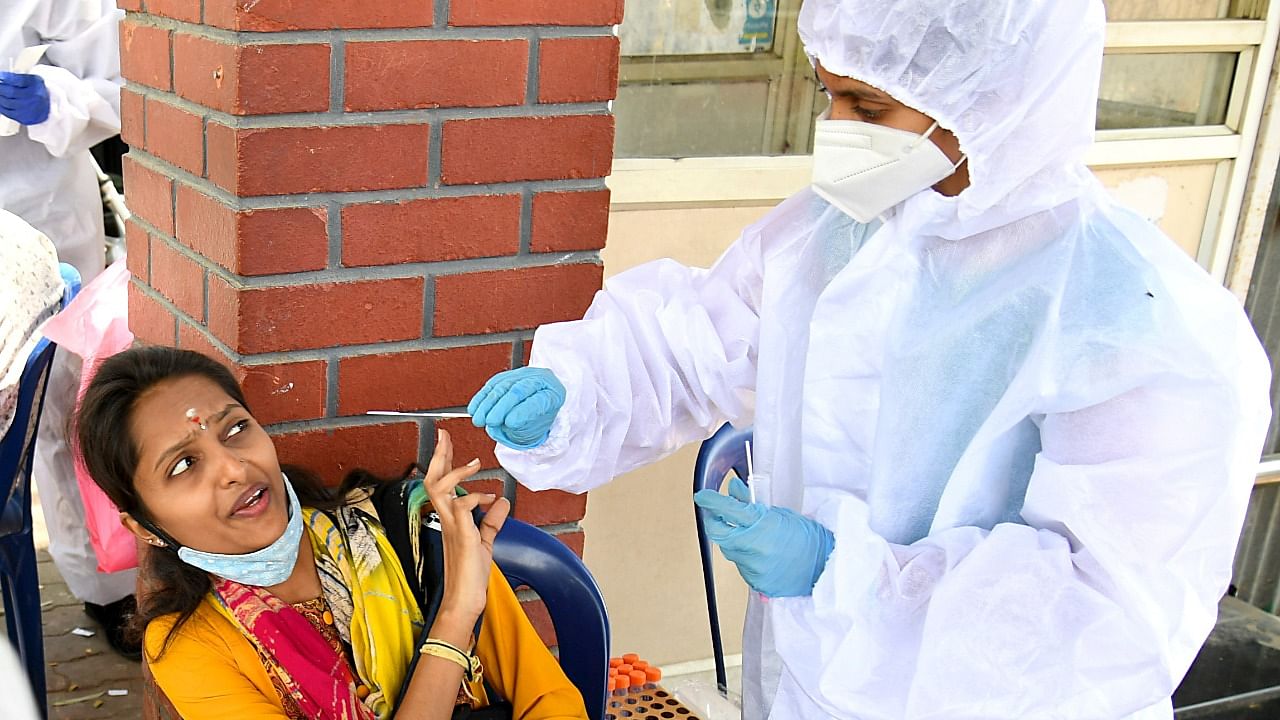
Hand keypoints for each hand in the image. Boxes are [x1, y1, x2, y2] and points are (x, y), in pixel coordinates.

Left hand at [0, 72, 49, 125]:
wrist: (49, 107)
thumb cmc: (38, 92)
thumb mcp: (32, 80)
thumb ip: (17, 78)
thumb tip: (2, 77)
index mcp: (37, 86)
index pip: (18, 80)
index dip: (6, 78)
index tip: (1, 76)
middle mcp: (35, 98)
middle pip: (11, 92)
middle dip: (1, 87)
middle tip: (0, 85)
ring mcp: (30, 109)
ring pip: (7, 102)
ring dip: (0, 97)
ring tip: (1, 93)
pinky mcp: (24, 118)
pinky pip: (7, 112)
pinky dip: (1, 106)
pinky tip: (1, 102)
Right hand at [424, 429, 509, 622]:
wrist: (465, 600)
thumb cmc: (470, 573)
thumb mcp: (485, 540)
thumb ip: (492, 520)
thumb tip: (503, 501)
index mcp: (449, 518)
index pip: (441, 483)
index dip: (442, 460)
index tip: (446, 440)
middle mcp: (446, 519)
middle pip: (432, 479)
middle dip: (439, 455)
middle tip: (444, 434)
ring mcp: (451, 527)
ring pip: (438, 489)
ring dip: (456, 473)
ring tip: (475, 465)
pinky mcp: (462, 538)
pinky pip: (462, 509)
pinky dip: (476, 499)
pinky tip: (492, 500)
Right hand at [467, 367, 565, 449]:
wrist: (538, 407)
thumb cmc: (538, 421)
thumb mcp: (537, 427)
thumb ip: (524, 423)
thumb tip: (508, 422)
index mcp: (554, 394)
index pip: (538, 400)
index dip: (523, 411)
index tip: (509, 423)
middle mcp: (541, 379)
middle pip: (519, 390)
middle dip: (501, 407)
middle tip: (491, 421)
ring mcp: (524, 374)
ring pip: (502, 386)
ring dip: (487, 404)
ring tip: (479, 420)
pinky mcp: (508, 375)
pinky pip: (492, 384)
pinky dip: (481, 398)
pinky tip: (474, 409)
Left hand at [694, 477, 834, 597]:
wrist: (824, 566)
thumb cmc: (806, 538)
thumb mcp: (779, 514)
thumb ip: (751, 503)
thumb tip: (733, 489)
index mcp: (762, 525)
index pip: (727, 510)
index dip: (711, 501)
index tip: (702, 496)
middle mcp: (754, 547)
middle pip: (718, 534)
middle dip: (715, 523)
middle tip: (719, 516)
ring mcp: (754, 567)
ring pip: (730, 551)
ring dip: (735, 542)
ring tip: (755, 539)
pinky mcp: (756, 583)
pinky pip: (741, 567)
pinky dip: (746, 558)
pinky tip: (762, 555)